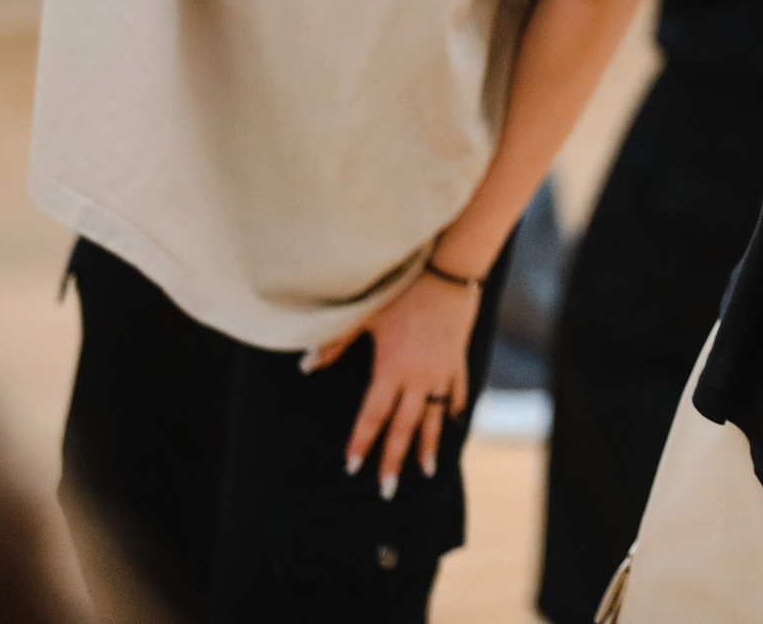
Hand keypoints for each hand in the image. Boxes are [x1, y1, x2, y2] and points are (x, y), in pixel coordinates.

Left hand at [306, 268, 478, 498]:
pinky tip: (450, 422)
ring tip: (426, 471)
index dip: (361, 442)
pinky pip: (455, 392)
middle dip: (393, 460)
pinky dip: (452, 409)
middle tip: (386, 491)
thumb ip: (335, 344)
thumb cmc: (403, 291)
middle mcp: (417, 378)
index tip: (351, 467)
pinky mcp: (457, 360)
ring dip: (428, 445)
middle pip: (403, 428)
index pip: (372, 416)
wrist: (447, 272)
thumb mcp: (366, 315)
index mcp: (391, 370)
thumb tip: (305, 366)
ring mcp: (441, 372)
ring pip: (433, 418)